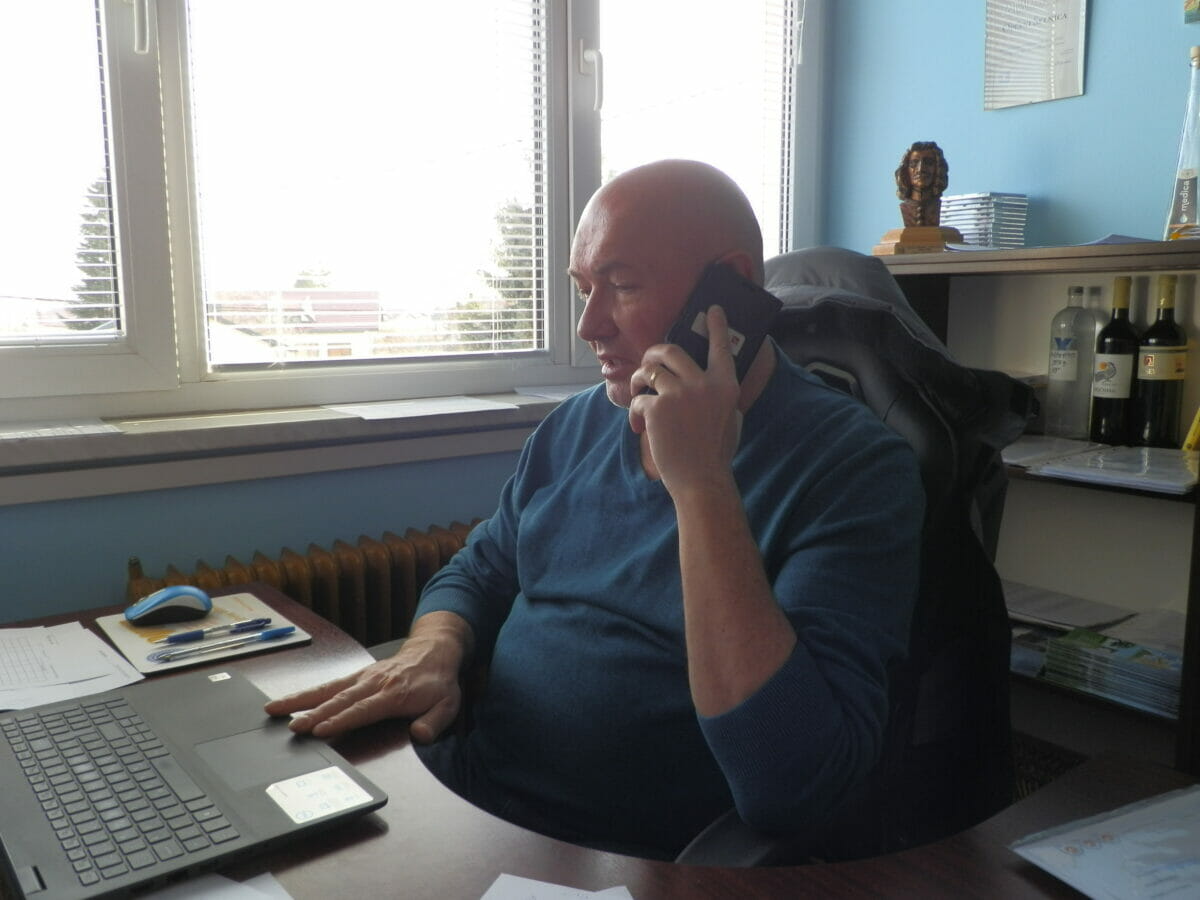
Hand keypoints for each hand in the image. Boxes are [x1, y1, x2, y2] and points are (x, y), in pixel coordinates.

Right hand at [263, 612, 469, 742]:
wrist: (434, 651)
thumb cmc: (438, 682)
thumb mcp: (448, 704)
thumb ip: (434, 721)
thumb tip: (420, 735)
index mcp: (394, 693)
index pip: (363, 709)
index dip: (341, 720)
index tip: (320, 730)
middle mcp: (374, 683)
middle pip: (339, 700)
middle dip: (314, 713)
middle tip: (292, 727)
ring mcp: (363, 677)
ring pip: (328, 689)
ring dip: (301, 700)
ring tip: (275, 709)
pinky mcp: (357, 675)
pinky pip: (330, 684)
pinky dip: (308, 692)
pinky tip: (289, 701)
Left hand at [628, 305, 742, 494]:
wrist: (701, 479)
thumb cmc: (715, 451)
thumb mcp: (729, 416)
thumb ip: (718, 393)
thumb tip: (704, 377)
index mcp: (726, 385)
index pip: (721, 347)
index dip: (717, 326)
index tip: (712, 310)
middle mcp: (704, 383)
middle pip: (672, 350)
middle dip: (654, 352)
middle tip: (649, 360)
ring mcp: (679, 394)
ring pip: (650, 370)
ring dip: (639, 379)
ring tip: (638, 392)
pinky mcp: (657, 408)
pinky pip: (640, 400)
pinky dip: (636, 412)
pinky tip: (640, 426)